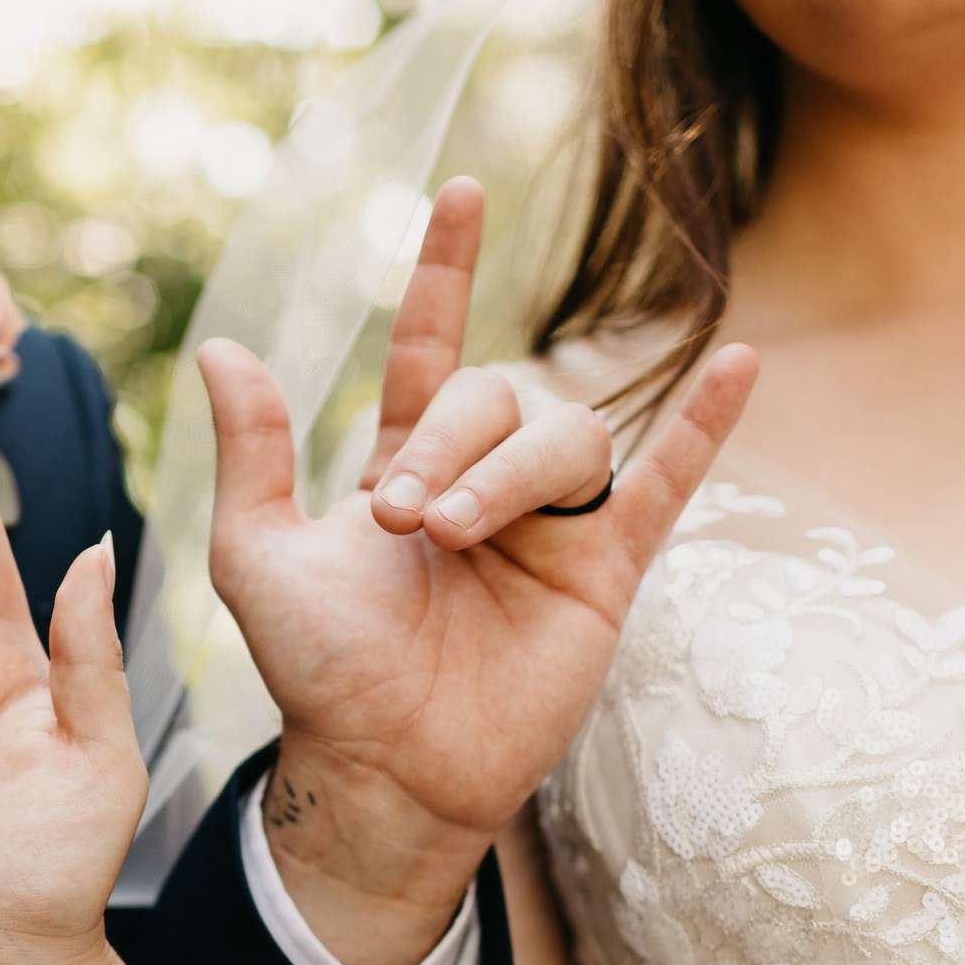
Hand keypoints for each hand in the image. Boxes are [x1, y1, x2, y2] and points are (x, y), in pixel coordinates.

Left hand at [201, 178, 756, 964]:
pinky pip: (666, 486)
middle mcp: (481, 485)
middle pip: (496, 399)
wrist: (384, 769)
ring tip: (455, 537)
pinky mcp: (603, 575)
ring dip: (510, 474)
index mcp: (405, 467)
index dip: (445, 275)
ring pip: (565, 439)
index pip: (431, 351)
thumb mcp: (259, 557)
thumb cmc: (316, 672)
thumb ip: (253, 456)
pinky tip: (740, 365)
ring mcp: (547, 528)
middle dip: (449, 446)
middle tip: (404, 521)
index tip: (461, 194)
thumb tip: (223, 349)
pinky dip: (703, 429)